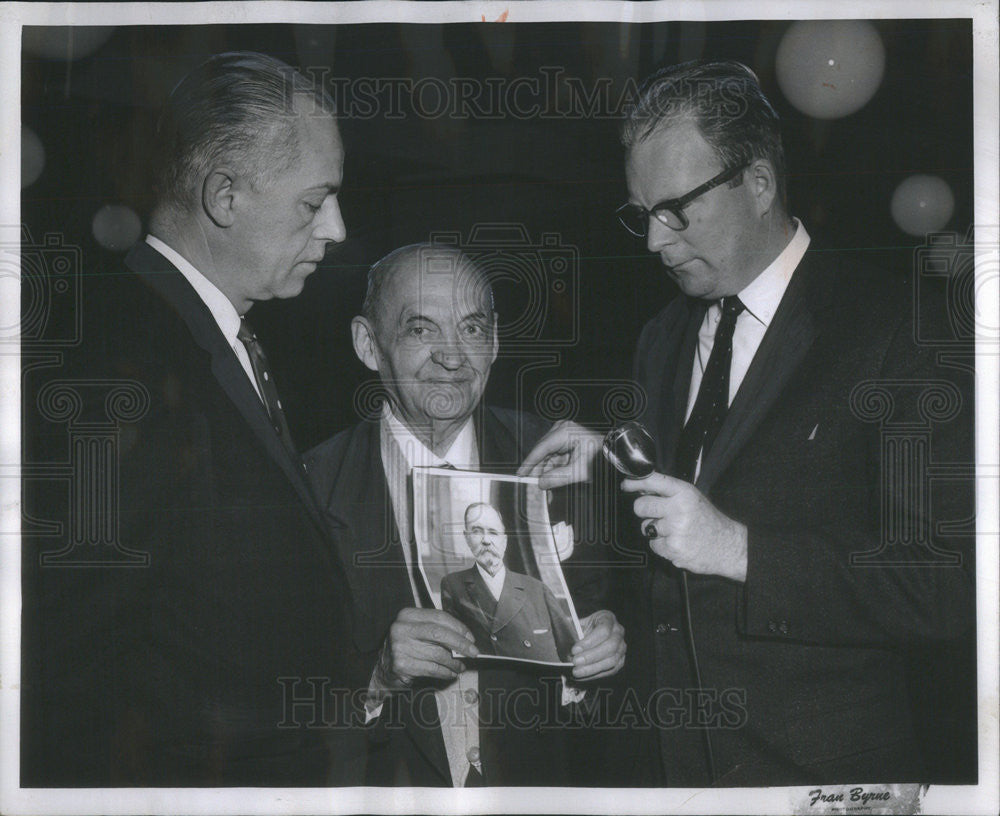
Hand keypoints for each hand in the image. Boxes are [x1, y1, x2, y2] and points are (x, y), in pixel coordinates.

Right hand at [374, 607, 478, 690]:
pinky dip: (445, 672)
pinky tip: (450, 673)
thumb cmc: (406, 647)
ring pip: (437, 654)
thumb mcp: (417, 631)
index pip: (439, 617)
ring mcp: (400, 647)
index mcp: (407, 615)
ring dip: (454, 662)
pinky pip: (432, 669)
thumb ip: (436, 630)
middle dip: (460, 643)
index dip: (458, 627)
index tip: (470, 637)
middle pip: (439, 634)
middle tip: (473, 652)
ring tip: (460, 666)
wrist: (383, 669)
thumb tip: (466, 638)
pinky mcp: (402, 665)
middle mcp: (401, 628)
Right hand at [518, 420, 602, 489]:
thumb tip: (540, 483)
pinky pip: (555, 457)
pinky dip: (553, 469)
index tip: (520, 474)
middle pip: (543, 452)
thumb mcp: (579, 471)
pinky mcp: (566, 442)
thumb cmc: (601, 459)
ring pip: (548, 456)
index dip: (529, 463)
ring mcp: (564, 434)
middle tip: (531, 485)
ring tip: (543, 487)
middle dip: (538, 470)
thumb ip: (557, 478)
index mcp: (565, 432)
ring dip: (546, 472)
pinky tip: (549, 481)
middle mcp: (562, 429)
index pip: (541, 448)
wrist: (616, 455)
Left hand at [570, 610, 625, 680]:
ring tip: (577, 672)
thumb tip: (560, 631)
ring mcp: (621, 647)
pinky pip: (610, 670)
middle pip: (610, 647)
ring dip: (593, 668)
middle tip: (575, 662)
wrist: (593, 632)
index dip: (589, 642)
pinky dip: (596, 674)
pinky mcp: (620, 661)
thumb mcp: (578, 622)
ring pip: (612, 660)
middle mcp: (618, 632)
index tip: (574, 650)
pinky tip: (583, 676)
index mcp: (608, 618)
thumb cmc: (584, 626)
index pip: (603, 631)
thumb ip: (571, 627)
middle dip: (591, 656)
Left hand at [621, 473, 747, 582]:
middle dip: (644, 511)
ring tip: (676, 531)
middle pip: (641, 506)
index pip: (653, 481)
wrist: (728, 546)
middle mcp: (679, 509)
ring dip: (656, 530)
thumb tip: (642, 489)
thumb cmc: (710, 521)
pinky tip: (677, 542)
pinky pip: (653, 545)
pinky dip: (661, 545)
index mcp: (684, 493)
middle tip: (656, 514)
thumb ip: (670, 493)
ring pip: (646, 527)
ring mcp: (675, 530)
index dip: (635, 482)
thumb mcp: (693, 498)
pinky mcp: (673, 548)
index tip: (626, 485)